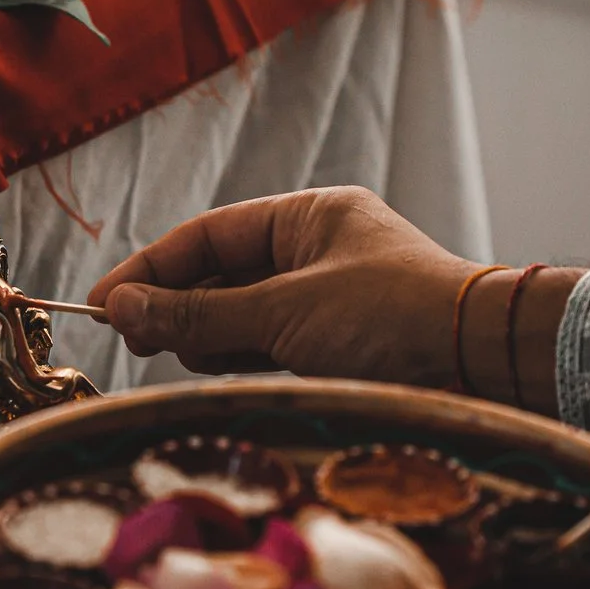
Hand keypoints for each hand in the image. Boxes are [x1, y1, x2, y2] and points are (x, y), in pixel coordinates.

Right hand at [85, 188, 476, 382]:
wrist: (486, 366)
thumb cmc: (393, 320)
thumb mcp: (284, 314)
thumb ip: (198, 313)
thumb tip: (121, 306)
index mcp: (308, 217)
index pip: (208, 236)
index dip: (150, 269)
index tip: (103, 303)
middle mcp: (317, 250)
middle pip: (220, 275)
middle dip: (174, 306)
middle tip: (129, 340)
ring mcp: (329, 299)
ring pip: (243, 315)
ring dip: (204, 336)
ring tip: (169, 356)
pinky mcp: (341, 345)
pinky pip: (270, 345)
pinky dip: (237, 357)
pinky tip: (209, 371)